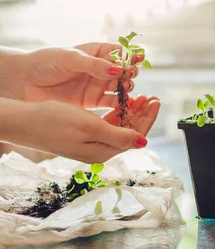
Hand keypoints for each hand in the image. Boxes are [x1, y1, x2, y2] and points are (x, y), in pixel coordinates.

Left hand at [3, 43, 143, 107]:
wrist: (23, 81)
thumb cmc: (46, 62)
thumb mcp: (71, 59)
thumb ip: (95, 65)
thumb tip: (117, 71)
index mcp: (97, 53)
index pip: (120, 53)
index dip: (131, 56)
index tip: (139, 59)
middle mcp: (100, 69)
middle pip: (124, 72)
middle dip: (130, 74)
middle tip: (129, 76)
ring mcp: (97, 85)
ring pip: (120, 88)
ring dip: (126, 89)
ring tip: (126, 90)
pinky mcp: (91, 102)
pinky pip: (110, 103)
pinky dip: (119, 105)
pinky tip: (123, 105)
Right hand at [3, 97, 159, 162]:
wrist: (23, 121)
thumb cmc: (54, 121)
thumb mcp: (91, 126)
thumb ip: (118, 134)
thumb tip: (143, 142)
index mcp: (103, 151)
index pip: (136, 135)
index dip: (148, 118)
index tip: (157, 100)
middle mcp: (99, 151)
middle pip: (130, 132)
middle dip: (144, 114)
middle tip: (153, 96)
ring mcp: (90, 144)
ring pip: (120, 127)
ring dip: (132, 112)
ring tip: (142, 97)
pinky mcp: (82, 136)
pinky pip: (107, 125)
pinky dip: (118, 113)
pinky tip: (123, 103)